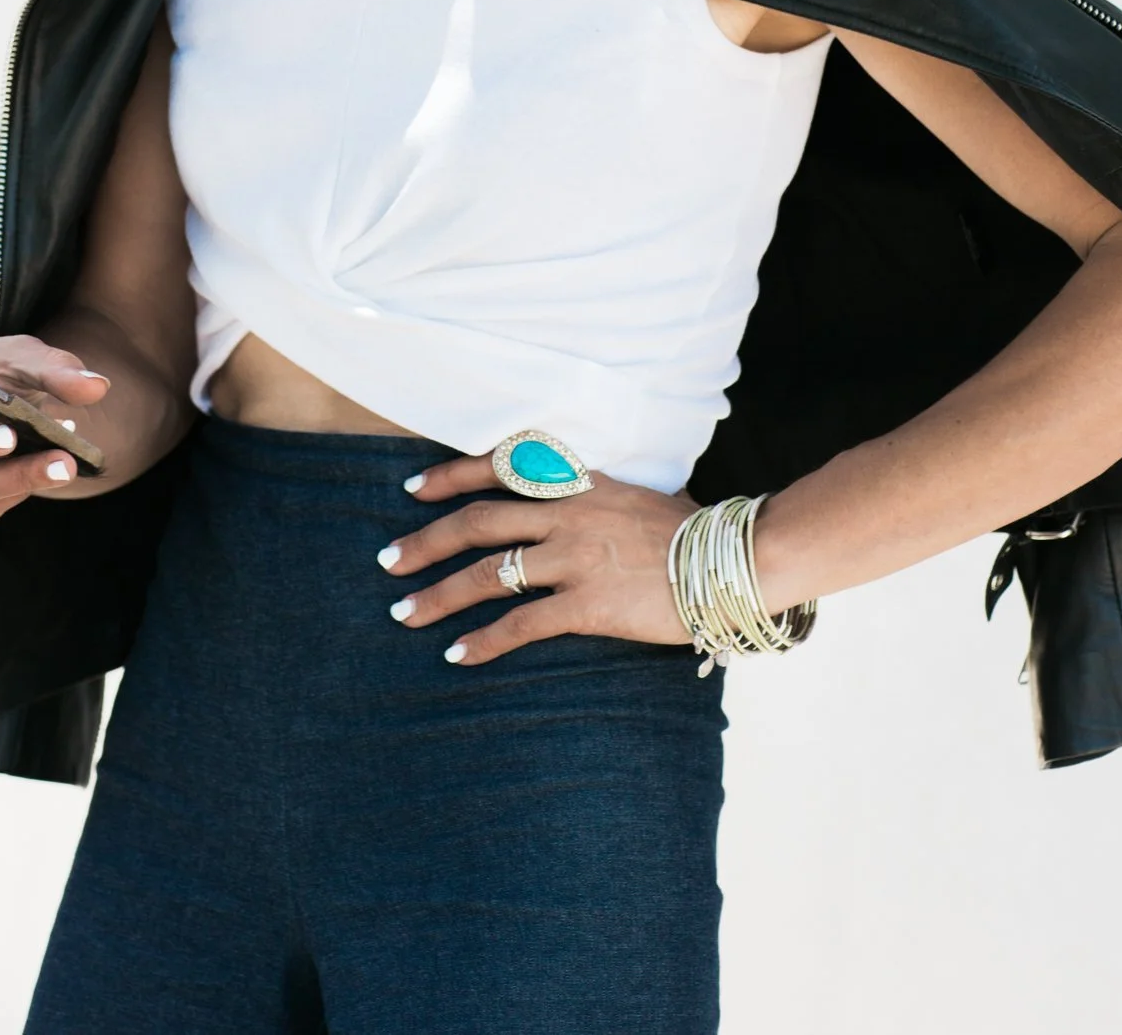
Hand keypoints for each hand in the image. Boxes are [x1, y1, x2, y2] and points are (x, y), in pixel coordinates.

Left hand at [379, 452, 693, 664]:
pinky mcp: (588, 604)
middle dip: (426, 541)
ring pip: (489, 573)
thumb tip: (565, 504)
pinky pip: (521, 624)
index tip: (412, 489)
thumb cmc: (689, 532)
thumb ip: (593, 497)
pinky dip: (483, 641)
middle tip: (389, 562)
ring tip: (404, 613)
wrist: (732, 561)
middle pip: (478, 522)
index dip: (450, 476)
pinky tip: (457, 655)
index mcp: (579, 481)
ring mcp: (576, 558)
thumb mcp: (634, 495)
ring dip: (440, 595)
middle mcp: (568, 514)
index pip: (500, 467)